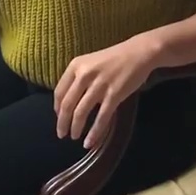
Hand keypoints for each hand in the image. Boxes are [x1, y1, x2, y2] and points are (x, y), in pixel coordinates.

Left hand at [54, 34, 157, 149]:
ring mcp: (99, 85)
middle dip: (62, 123)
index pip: (59, 91)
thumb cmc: (114, 58)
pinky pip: (101, 117)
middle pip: (67, 104)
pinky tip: (89, 141)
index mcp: (76, 65)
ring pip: (81, 112)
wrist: (139, 52)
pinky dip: (94, 132)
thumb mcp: (90, 63)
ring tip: (74, 137)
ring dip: (75, 128)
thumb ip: (78, 78)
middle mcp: (84, 74)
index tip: (59, 118)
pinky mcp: (114, 94)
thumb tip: (68, 102)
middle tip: (62, 134)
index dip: (57, 108)